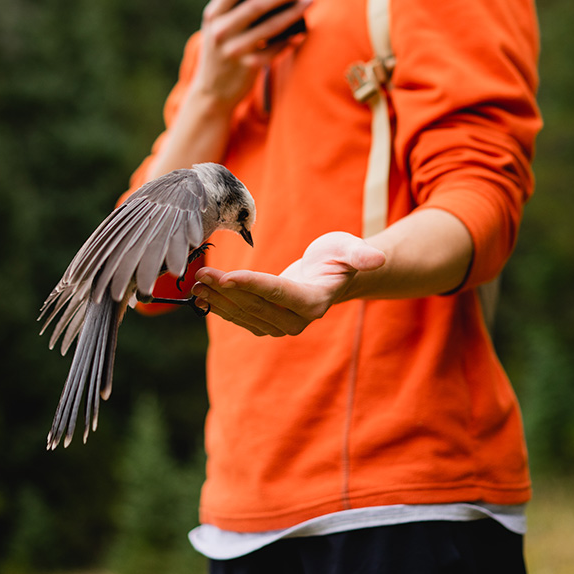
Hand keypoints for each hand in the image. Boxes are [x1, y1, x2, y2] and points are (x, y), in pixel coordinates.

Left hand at [190, 232, 385, 336]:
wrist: (332, 274)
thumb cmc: (340, 256)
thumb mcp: (350, 248)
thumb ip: (360, 255)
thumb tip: (376, 260)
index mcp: (315, 301)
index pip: (279, 293)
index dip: (253, 286)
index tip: (228, 277)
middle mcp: (297, 319)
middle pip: (257, 305)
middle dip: (227, 290)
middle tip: (202, 274)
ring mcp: (281, 325)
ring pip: (244, 313)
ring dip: (218, 299)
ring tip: (197, 283)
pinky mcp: (268, 323)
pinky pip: (241, 317)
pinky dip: (220, 305)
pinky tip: (203, 294)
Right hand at [195, 0, 312, 107]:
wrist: (211, 92)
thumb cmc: (221, 51)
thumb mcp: (219, 28)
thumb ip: (236, 10)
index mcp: (212, 15)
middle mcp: (221, 31)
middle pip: (256, 5)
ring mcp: (235, 50)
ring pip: (271, 27)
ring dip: (294, 12)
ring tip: (309, 0)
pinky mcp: (249, 67)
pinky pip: (276, 48)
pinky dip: (290, 39)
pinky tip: (301, 32)